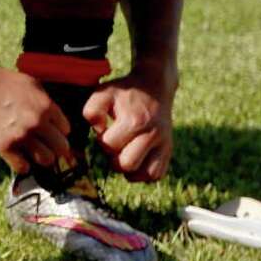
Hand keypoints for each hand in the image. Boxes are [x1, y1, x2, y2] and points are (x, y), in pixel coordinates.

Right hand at [0, 63, 73, 175]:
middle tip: (45, 145)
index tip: (50, 131)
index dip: (58, 131)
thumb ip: (47, 101)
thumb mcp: (31, 84)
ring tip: (32, 152)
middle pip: (61, 148)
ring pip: (46, 160)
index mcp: (46, 106)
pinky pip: (23, 167)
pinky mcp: (4, 146)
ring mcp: (21, 136)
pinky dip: (22, 165)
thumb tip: (57, 118)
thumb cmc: (2, 82)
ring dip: (40, 157)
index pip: (66, 130)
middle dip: (54, 147)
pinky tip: (18, 157)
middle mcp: (37, 122)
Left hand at [85, 67, 174, 181]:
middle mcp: (152, 135)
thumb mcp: (102, 93)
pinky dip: (144, 173)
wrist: (154, 86)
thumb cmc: (124, 92)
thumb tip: (99, 132)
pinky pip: (157, 174)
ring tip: (125, 155)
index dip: (102, 141)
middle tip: (115, 145)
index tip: (106, 131)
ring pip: (146, 174)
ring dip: (131, 170)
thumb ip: (92, 112)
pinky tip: (136, 160)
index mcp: (134, 121)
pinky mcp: (169, 149)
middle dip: (114, 159)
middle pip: (128, 165)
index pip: (110, 146)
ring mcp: (164, 143)